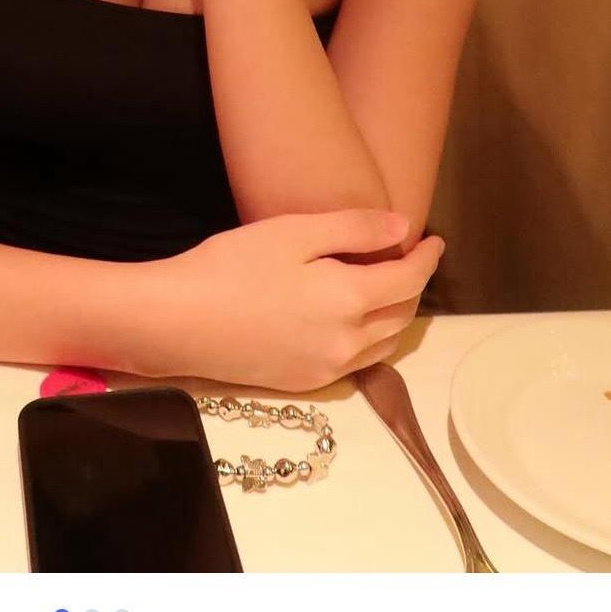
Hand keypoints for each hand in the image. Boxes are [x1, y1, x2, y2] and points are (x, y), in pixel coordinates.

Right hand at [140, 211, 444, 392]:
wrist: (176, 323)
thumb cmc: (230, 266)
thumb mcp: (292, 232)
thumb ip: (353, 229)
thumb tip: (402, 228)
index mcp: (349, 299)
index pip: (409, 280)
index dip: (426, 258)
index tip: (433, 238)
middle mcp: (347, 342)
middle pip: (402, 316)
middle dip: (414, 286)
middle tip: (411, 259)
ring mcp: (325, 368)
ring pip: (383, 345)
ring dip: (396, 316)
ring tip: (389, 288)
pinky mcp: (302, 383)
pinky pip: (356, 363)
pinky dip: (370, 339)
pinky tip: (354, 321)